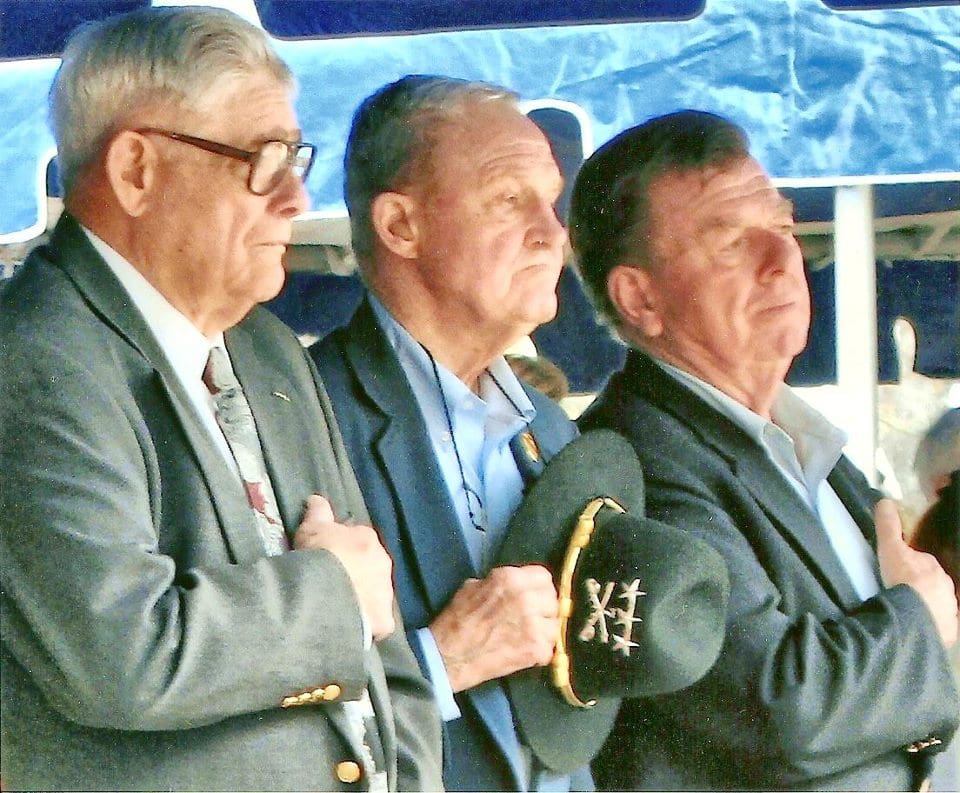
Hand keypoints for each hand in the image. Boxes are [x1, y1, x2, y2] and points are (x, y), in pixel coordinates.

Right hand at [293, 495, 395, 640]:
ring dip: (362, 597)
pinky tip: (352, 626)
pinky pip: (378, 621)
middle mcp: (383, 562)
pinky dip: (368, 624)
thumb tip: (317, 498)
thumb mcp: (312, 528)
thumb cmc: (320, 555)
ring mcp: (386, 592)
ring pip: (376, 593)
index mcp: (368, 539)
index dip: (342, 548)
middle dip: (356, 572)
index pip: (358, 540)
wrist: (328, 593)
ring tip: (340, 606)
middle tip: (333, 582)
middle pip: (370, 566)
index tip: (327, 557)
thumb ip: (318, 513)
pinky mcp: (384, 619)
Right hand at [430, 565, 558, 691]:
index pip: (544, 576)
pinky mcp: (536, 649)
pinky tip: (524, 652)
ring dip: (544, 631)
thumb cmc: (457, 620)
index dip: (538, 587)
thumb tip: (515, 586)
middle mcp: (526, 598)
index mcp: (510, 579)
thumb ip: (499, 582)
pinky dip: (539, 652)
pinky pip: (550, 648)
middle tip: (531, 618)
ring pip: (554, 624)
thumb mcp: (473, 587)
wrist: (448, 656)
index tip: (534, 596)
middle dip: (543, 608)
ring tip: (527, 637)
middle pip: (553, 599)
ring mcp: (534, 625)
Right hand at [875, 499, 957, 646]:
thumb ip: (888, 527)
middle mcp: (947, 588)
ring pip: (937, 604)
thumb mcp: (890, 550)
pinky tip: (917, 627)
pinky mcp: (948, 630)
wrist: (914, 618)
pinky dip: (931, 625)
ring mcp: (949, 610)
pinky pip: (940, 625)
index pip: (922, 563)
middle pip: (932, 584)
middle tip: (900, 592)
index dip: (909, 566)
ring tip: (907, 612)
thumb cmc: (903, 581)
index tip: (896, 572)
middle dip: (920, 586)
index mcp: (933, 568)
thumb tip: (885, 501)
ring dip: (926, 606)